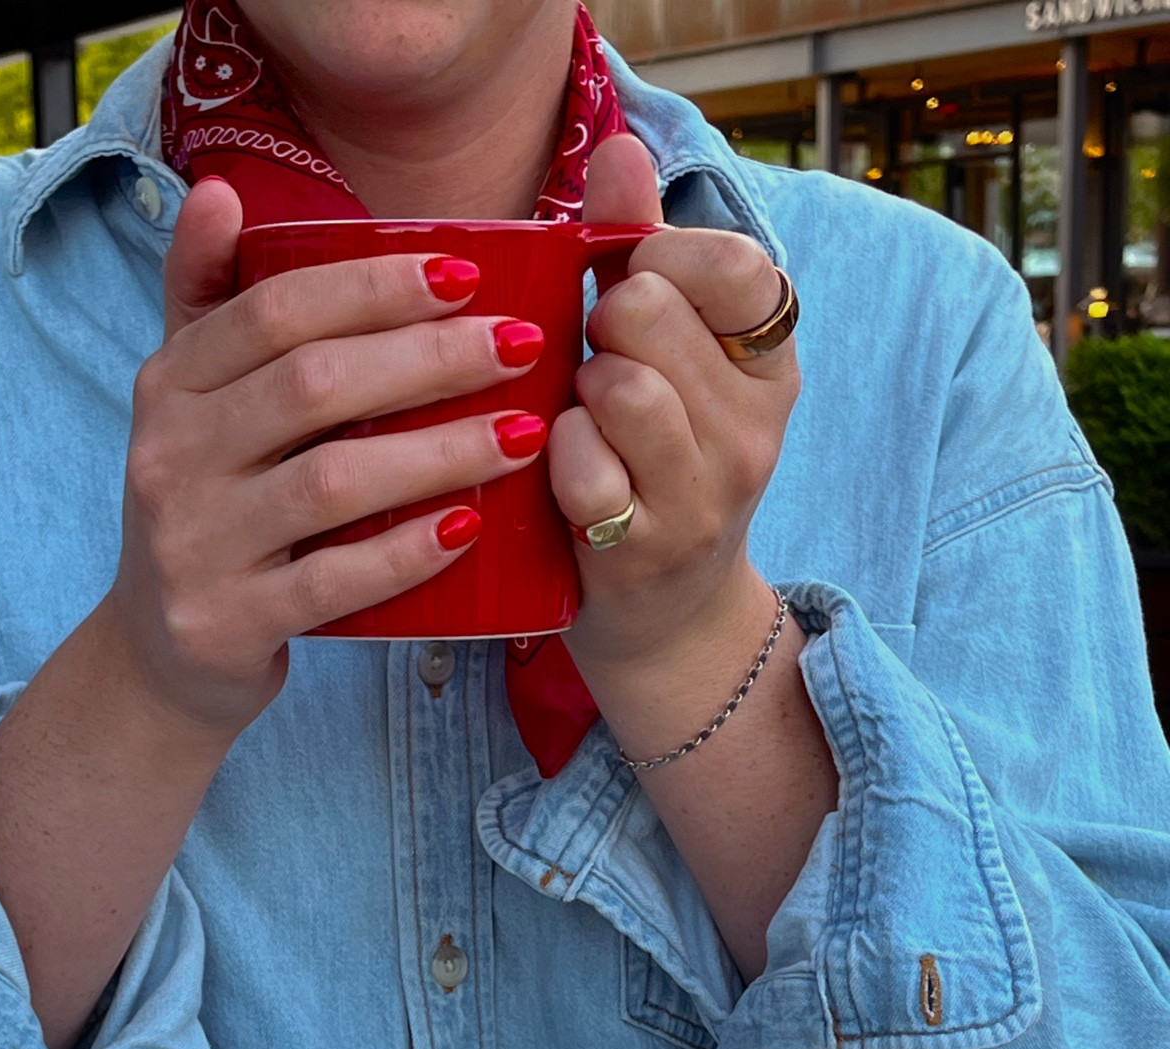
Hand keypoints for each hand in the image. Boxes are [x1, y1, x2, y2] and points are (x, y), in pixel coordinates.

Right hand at [105, 178, 550, 740]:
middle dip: (429, 359)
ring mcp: (194, 546)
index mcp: (169, 386)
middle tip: (521, 345)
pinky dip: (405, 554)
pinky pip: (332, 583)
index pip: (274, 310)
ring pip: (331, 483)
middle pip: (313, 385)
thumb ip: (205, 300)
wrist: (163, 655)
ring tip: (522, 434)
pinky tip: (468, 527)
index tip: (467, 274)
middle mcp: (168, 458)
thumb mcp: (190, 404)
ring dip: (438, 453)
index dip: (373, 286)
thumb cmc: (211, 510)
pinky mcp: (226, 624)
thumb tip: (219, 190)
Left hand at [550, 137, 800, 744]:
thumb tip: (619, 147)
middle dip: (600, 325)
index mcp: (771, 365)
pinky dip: (556, 459)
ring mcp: (705, 497)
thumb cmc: (650, 467)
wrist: (665, 623)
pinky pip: (584, 469)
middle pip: (652, 312)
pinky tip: (559, 472)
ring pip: (621, 387)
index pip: (736, 264)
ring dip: (575, 393)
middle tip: (594, 364)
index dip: (664, 258)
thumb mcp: (666, 357)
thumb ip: (640, 247)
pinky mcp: (647, 553)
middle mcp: (754, 430)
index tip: (636, 290)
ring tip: (580, 419)